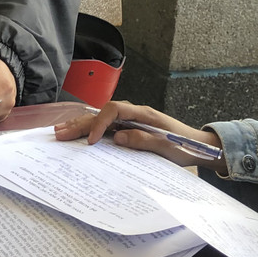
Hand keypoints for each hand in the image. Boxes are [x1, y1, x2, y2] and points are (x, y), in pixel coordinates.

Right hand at [53, 100, 224, 171]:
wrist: (197, 145)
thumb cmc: (183, 145)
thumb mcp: (166, 146)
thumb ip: (143, 140)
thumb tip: (118, 137)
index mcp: (143, 114)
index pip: (114, 110)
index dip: (100, 123)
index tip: (93, 141)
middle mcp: (133, 113)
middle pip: (101, 114)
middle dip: (81, 124)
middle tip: (61, 134)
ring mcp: (129, 120)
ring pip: (100, 119)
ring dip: (80, 125)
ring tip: (60, 132)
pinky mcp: (128, 129)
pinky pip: (105, 127)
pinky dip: (89, 130)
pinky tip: (76, 133)